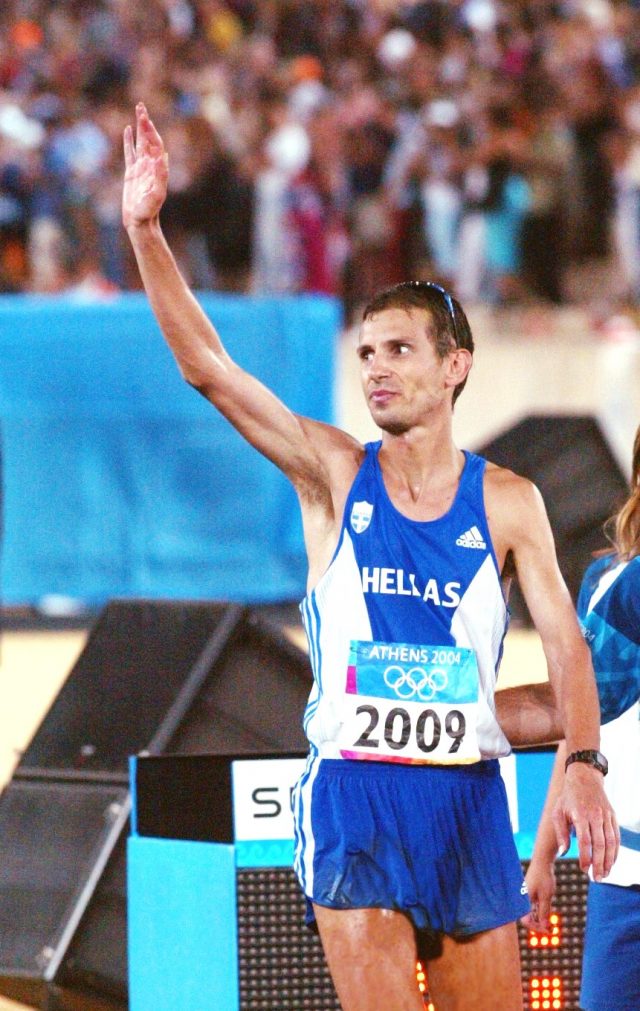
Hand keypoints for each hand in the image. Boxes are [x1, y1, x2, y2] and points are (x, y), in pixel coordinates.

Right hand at [122, 103, 168, 229]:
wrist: (140, 222)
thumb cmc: (149, 211)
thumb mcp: (156, 194)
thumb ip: (160, 177)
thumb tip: (161, 158)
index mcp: (157, 168)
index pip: (155, 144)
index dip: (151, 130)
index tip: (145, 118)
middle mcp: (150, 165)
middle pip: (148, 139)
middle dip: (145, 123)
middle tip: (141, 106)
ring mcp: (140, 168)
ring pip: (140, 142)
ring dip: (139, 127)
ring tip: (138, 111)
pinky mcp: (131, 173)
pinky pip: (129, 152)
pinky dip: (129, 140)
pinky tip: (128, 130)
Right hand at [521, 854, 555, 933]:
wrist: (542, 861)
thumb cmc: (544, 877)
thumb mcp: (546, 896)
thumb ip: (544, 912)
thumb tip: (545, 927)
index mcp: (524, 901)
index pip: (526, 921)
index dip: (536, 928)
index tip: (548, 931)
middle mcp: (523, 899)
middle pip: (528, 918)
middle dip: (539, 925)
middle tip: (551, 930)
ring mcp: (526, 896)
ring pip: (531, 913)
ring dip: (540, 919)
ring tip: (550, 924)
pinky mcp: (530, 893)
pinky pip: (533, 907)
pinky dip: (540, 912)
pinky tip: (548, 913)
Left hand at [552, 763, 619, 879]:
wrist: (584, 778)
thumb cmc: (568, 798)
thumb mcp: (558, 812)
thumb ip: (561, 833)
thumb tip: (563, 853)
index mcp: (581, 814)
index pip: (585, 840)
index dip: (586, 857)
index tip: (584, 870)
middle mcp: (595, 815)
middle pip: (600, 844)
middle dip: (599, 864)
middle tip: (597, 878)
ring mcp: (606, 815)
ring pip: (611, 842)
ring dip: (609, 860)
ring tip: (605, 874)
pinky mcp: (613, 816)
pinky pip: (616, 836)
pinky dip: (615, 851)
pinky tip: (612, 862)